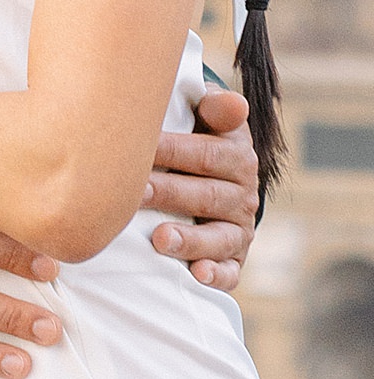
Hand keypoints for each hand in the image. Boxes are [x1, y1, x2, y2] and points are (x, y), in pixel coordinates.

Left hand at [144, 87, 257, 293]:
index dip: (173, 150)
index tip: (141, 146)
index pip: (206, 154)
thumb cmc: (195, 137)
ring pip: (218, 237)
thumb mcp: (207, 117)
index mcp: (237, 155)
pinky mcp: (234, 259)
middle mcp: (243, 194)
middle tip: (136, 192)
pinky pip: (231, 271)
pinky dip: (217, 275)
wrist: (214, 174)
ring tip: (160, 239)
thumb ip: (216, 109)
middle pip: (205, 196)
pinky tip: (198, 274)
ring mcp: (239, 229)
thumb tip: (234, 103)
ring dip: (189, 240)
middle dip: (168, 194)